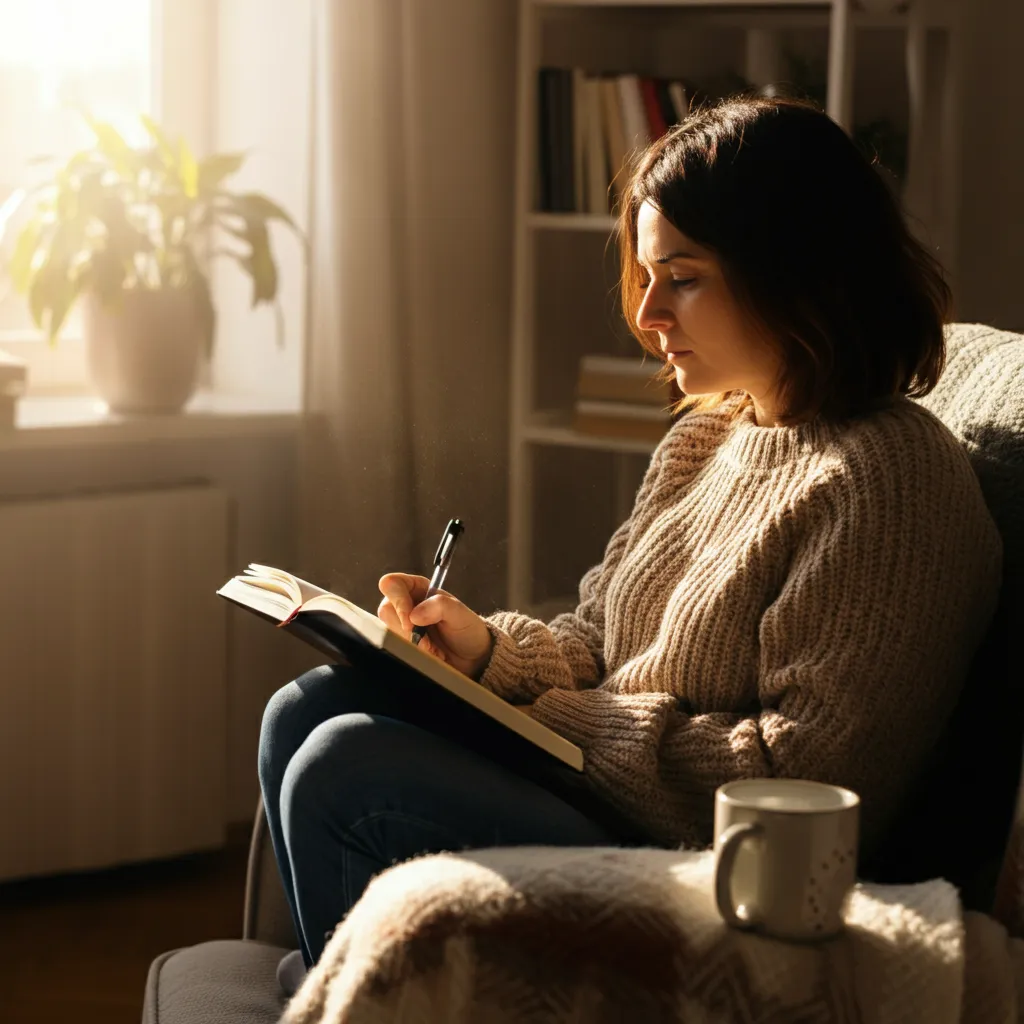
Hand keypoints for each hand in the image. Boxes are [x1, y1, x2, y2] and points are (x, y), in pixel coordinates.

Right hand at [377, 572, 493, 678]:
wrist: (471, 657)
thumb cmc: (467, 630)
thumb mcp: (460, 614)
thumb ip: (440, 606)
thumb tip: (413, 615)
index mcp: (417, 588)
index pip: (392, 584)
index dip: (398, 601)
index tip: (412, 622)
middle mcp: (405, 603)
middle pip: (385, 609)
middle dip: (405, 629)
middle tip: (426, 641)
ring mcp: (401, 624)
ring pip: (388, 631)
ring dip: (411, 644)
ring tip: (433, 648)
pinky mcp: (400, 643)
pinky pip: (394, 648)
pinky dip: (413, 654)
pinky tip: (429, 654)